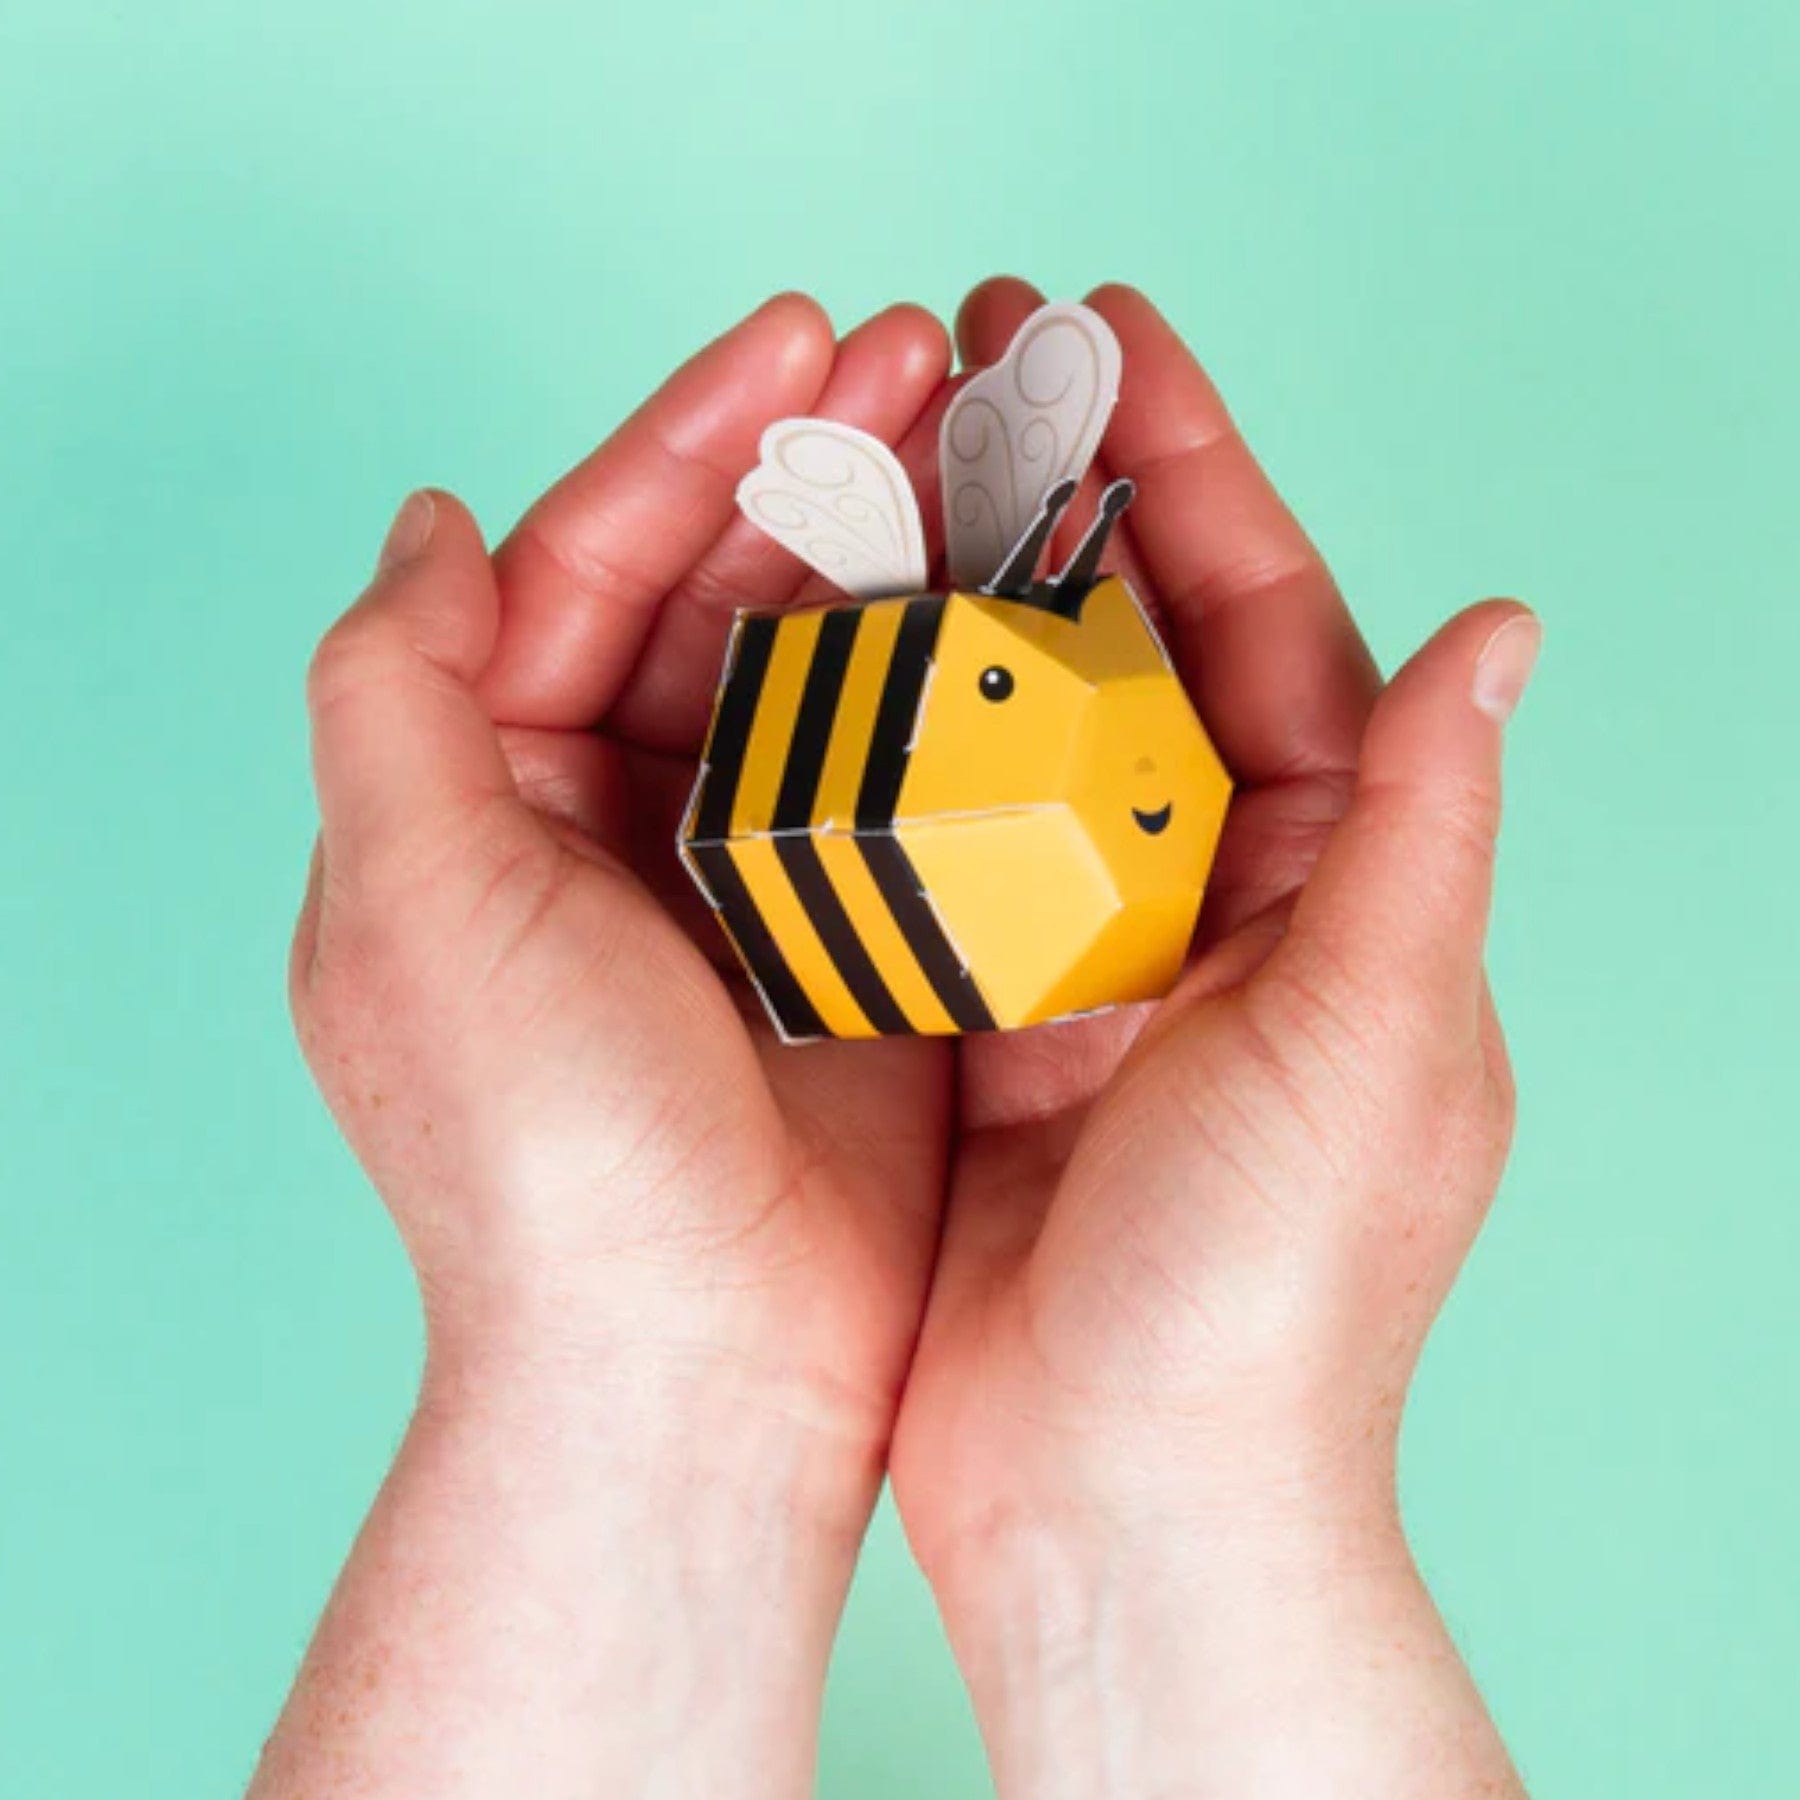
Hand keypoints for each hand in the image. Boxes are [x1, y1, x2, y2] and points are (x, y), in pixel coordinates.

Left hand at [265, 296, 957, 1796]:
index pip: (580, 566)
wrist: (694, 1367)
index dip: (685, 442)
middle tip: (924, 360)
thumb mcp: (409, 901)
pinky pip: (902, 774)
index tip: (797, 342)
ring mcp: (743, 876)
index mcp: (489, 796)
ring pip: (823, 670)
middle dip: (811, 468)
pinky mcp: (854, 935)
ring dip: (895, 555)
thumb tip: (433, 523)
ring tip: (986, 445)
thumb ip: (392, 692)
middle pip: (716, 595)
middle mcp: (609, 823)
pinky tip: (1019, 601)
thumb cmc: (544, 1156)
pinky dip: (953, 687)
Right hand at [889, 280, 1535, 1795]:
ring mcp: (1085, 949)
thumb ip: (1423, 828)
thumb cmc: (1267, 1298)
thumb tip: (1503, 630)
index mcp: (1339, 887)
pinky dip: (880, 741)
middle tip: (973, 356)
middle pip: (1128, 651)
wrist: (1120, 1501)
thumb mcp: (1376, 1038)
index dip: (1189, 471)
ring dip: (955, 596)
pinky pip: (927, 837)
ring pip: (1013, 727)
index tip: (1103, 334)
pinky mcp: (977, 1010)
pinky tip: (818, 644)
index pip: (1269, 626)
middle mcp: (1214, 901)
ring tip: (881, 459)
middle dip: (1057, 499)